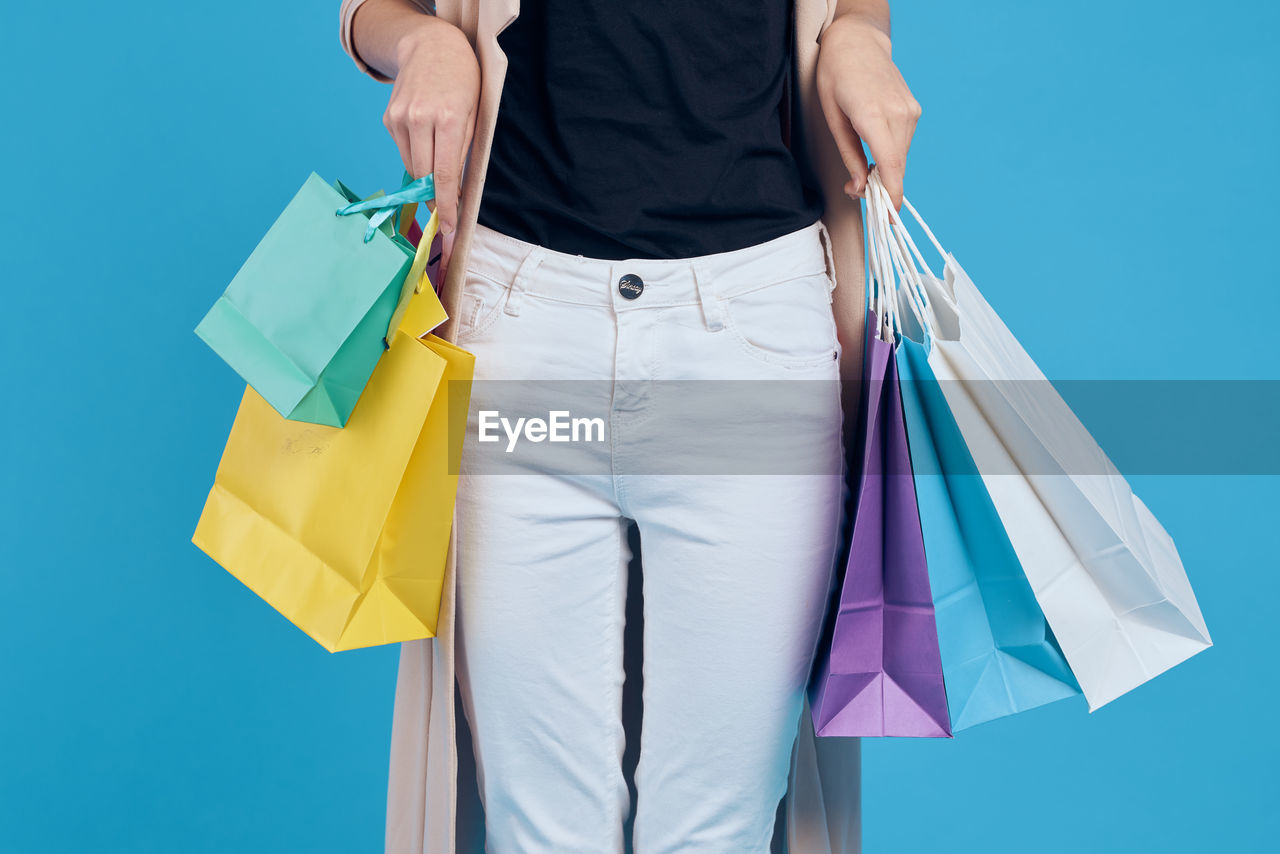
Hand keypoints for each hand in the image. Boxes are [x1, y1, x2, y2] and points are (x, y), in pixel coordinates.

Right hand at [382, 17, 480, 279]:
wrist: (431, 46)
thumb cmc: (463, 82)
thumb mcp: (475, 116)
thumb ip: (463, 154)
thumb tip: (452, 192)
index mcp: (449, 120)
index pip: (444, 176)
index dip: (446, 207)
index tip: (449, 230)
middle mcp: (420, 119)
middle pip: (423, 177)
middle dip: (433, 200)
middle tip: (444, 219)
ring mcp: (400, 118)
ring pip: (412, 167)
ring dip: (425, 178)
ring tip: (438, 168)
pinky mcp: (388, 119)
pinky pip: (404, 152)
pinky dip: (416, 157)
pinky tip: (426, 142)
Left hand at [815, 15, 921, 210]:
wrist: (858, 41)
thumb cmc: (836, 76)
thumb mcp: (832, 118)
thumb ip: (849, 155)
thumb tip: (859, 187)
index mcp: (873, 115)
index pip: (890, 164)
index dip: (892, 194)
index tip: (890, 217)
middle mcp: (899, 114)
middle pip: (896, 166)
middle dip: (880, 187)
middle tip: (854, 190)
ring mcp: (910, 111)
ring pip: (900, 156)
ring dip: (885, 170)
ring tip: (862, 168)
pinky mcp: (914, 110)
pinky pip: (903, 143)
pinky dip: (890, 155)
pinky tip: (874, 150)